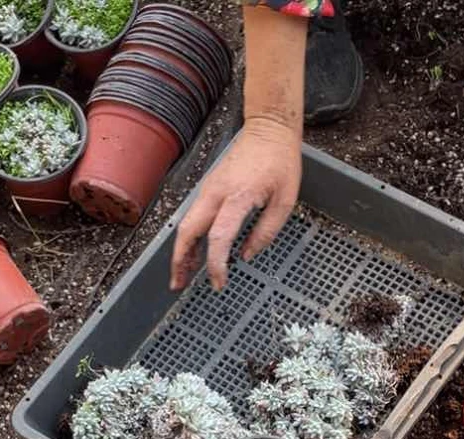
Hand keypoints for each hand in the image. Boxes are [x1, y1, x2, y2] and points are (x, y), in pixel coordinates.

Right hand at [170, 117, 301, 292]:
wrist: (269, 128)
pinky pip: (193, 217)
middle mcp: (215, 192)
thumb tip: (248, 254)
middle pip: (188, 231)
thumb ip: (266, 231)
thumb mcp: (285, 201)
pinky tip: (194, 253)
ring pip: (186, 225)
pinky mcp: (209, 188)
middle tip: (178, 284)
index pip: (219, 237)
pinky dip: (190, 238)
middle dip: (180, 260)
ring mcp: (208, 189)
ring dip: (181, 251)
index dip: (216, 263)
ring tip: (182, 274)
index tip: (219, 282)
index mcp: (237, 196)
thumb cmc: (280, 161)